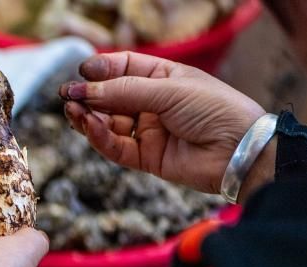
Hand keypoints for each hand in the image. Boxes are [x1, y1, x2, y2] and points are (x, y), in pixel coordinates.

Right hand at [60, 52, 270, 199]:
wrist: (239, 151)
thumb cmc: (215, 110)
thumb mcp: (169, 90)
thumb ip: (124, 91)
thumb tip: (83, 89)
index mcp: (163, 78)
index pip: (124, 68)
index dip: (101, 70)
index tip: (81, 72)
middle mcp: (152, 104)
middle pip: (110, 97)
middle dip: (88, 96)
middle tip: (67, 96)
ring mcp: (148, 131)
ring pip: (107, 124)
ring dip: (89, 118)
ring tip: (74, 112)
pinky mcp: (145, 158)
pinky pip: (115, 147)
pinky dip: (100, 138)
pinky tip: (92, 126)